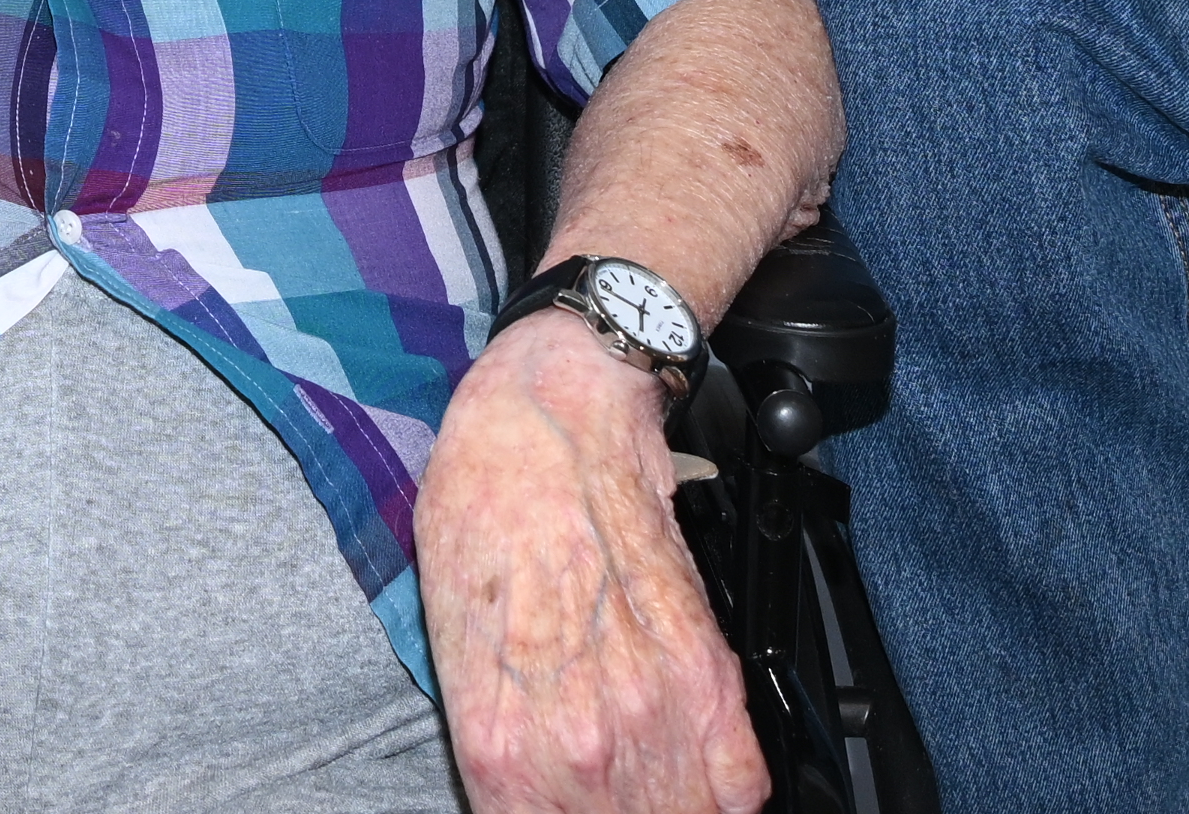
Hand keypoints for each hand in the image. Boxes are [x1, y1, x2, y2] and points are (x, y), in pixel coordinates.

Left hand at [418, 307, 761, 813]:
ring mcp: (647, 713)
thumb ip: (497, 733)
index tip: (566, 804)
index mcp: (497, 748)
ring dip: (672, 800)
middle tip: (613, 784)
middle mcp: (577, 747)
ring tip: (655, 775)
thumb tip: (523, 787)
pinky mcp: (706, 671)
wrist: (551, 413)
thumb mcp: (449, 641)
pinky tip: (701, 759)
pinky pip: (740, 780)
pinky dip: (727, 781)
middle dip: (614, 810)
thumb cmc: (486, 505)